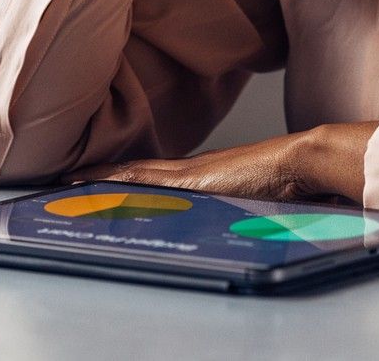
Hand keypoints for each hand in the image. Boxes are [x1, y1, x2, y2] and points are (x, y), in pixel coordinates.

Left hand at [68, 122, 378, 204]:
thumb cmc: (291, 183)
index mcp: (208, 178)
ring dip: (105, 178)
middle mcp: (195, 171)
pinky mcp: (192, 177)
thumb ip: (245, 206)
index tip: (103, 181)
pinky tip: (95, 182)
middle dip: (107, 178)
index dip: (129, 179)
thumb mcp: (258, 201)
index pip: (158, 178)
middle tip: (73, 179)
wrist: (304, 161)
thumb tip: (248, 218)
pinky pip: (143, 177)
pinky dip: (117, 179)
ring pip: (136, 174)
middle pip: (140, 174)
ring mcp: (192, 172)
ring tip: (73, 180)